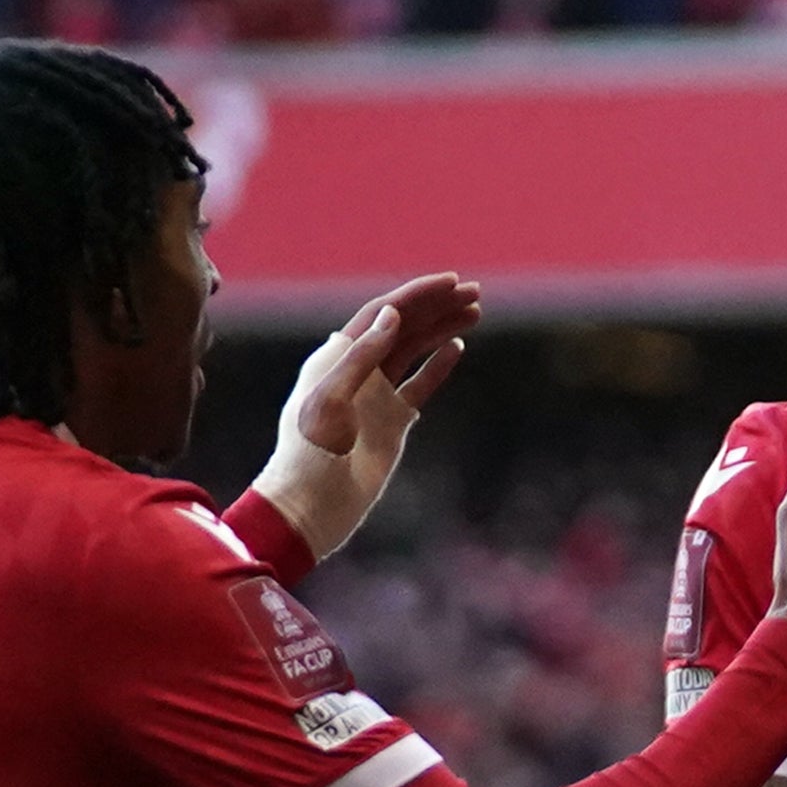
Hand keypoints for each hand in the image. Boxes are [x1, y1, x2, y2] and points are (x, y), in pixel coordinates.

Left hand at [250, 273, 481, 554]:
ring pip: (415, 350)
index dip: (416, 295)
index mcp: (337, 357)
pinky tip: (457, 348)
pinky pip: (419, 385)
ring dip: (441, 328)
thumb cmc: (312, 453)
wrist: (312, 505)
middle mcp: (358, 370)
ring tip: (474, 312)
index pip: (382, 314)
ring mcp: (376, 395)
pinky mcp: (392, 422)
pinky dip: (438, 366)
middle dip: (436, 306)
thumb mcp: (331, 399)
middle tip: (473, 292)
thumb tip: (392, 315)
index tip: (451, 282)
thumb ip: (361, 356)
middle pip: (402, 326)